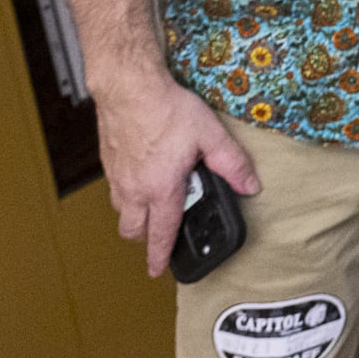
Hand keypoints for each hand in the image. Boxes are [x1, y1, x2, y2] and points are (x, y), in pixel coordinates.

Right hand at [94, 72, 260, 275]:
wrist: (129, 87)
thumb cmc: (166, 109)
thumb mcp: (210, 136)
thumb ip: (232, 163)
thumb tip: (250, 185)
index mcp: (160, 188)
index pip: (161, 233)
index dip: (160, 256)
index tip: (157, 270)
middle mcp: (134, 188)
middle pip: (133, 230)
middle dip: (146, 238)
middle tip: (161, 233)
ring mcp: (117, 177)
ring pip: (122, 211)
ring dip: (136, 215)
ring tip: (156, 203)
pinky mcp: (108, 162)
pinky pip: (116, 190)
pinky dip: (128, 193)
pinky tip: (144, 175)